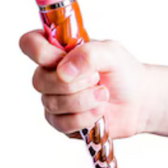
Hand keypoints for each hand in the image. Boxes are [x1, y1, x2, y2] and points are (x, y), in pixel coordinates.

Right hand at [19, 31, 160, 139]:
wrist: (138, 101)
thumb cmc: (123, 71)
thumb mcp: (111, 52)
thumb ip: (88, 54)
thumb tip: (63, 71)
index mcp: (57, 49)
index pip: (29, 43)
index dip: (40, 52)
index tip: (62, 58)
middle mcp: (50, 73)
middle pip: (39, 80)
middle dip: (73, 83)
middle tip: (97, 78)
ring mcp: (53, 98)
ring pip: (52, 103)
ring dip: (83, 101)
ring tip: (103, 95)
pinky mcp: (61, 121)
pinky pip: (62, 123)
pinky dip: (85, 118)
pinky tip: (99, 112)